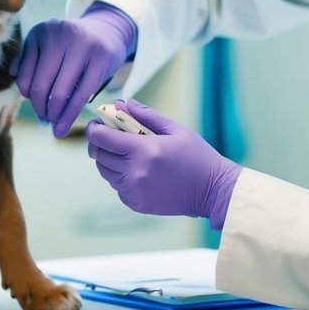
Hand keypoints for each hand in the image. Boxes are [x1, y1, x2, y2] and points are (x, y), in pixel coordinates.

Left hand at [12, 3, 136, 137]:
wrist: (109, 31)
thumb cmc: (72, 43)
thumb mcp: (47, 42)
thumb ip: (27, 58)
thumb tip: (16, 79)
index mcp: (42, 31)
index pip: (25, 73)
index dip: (26, 94)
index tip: (32, 104)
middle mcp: (61, 35)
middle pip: (41, 84)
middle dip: (40, 108)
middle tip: (43, 119)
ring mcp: (82, 46)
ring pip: (60, 92)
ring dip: (54, 115)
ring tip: (53, 126)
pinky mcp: (100, 59)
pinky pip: (81, 95)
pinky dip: (69, 116)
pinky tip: (62, 128)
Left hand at [86, 99, 242, 229]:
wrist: (213, 191)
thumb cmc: (197, 156)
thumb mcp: (175, 129)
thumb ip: (146, 116)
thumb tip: (123, 104)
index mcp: (144, 150)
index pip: (102, 138)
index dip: (94, 129)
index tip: (96, 124)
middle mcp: (135, 172)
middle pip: (99, 156)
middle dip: (99, 144)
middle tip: (108, 137)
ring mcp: (135, 191)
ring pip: (106, 173)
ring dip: (109, 161)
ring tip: (126, 154)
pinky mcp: (137, 205)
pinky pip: (117, 188)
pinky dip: (121, 178)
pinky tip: (137, 171)